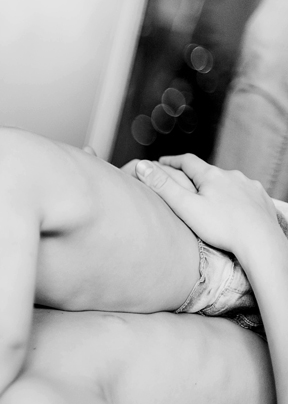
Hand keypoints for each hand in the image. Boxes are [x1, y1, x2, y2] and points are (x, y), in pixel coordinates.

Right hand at [134, 154, 278, 254]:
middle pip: (208, 172)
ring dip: (217, 187)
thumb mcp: (185, 207)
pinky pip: (245, 193)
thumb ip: (163, 186)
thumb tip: (141, 165)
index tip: (161, 162)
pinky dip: (235, 197)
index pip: (187, 161)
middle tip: (184, 186)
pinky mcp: (262, 199)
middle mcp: (232, 175)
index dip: (172, 161)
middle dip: (196, 177)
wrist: (261, 243)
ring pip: (228, 182)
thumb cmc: (221, 227)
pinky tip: (233, 208)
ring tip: (209, 200)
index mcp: (211, 175)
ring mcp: (250, 186)